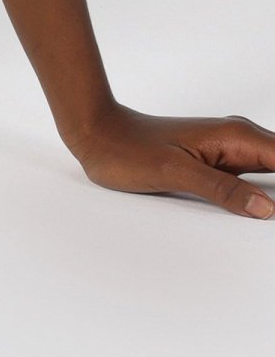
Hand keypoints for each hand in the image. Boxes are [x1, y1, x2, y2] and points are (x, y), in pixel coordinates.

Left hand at [66, 102, 274, 218]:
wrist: (98, 135)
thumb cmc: (129, 149)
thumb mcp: (175, 171)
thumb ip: (222, 188)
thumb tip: (266, 207)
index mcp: (236, 135)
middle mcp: (238, 139)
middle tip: (274, 221)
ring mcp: (229, 151)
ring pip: (273, 171)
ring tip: (269, 219)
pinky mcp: (218, 163)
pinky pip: (253, 177)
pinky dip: (263, 193)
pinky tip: (260, 211)